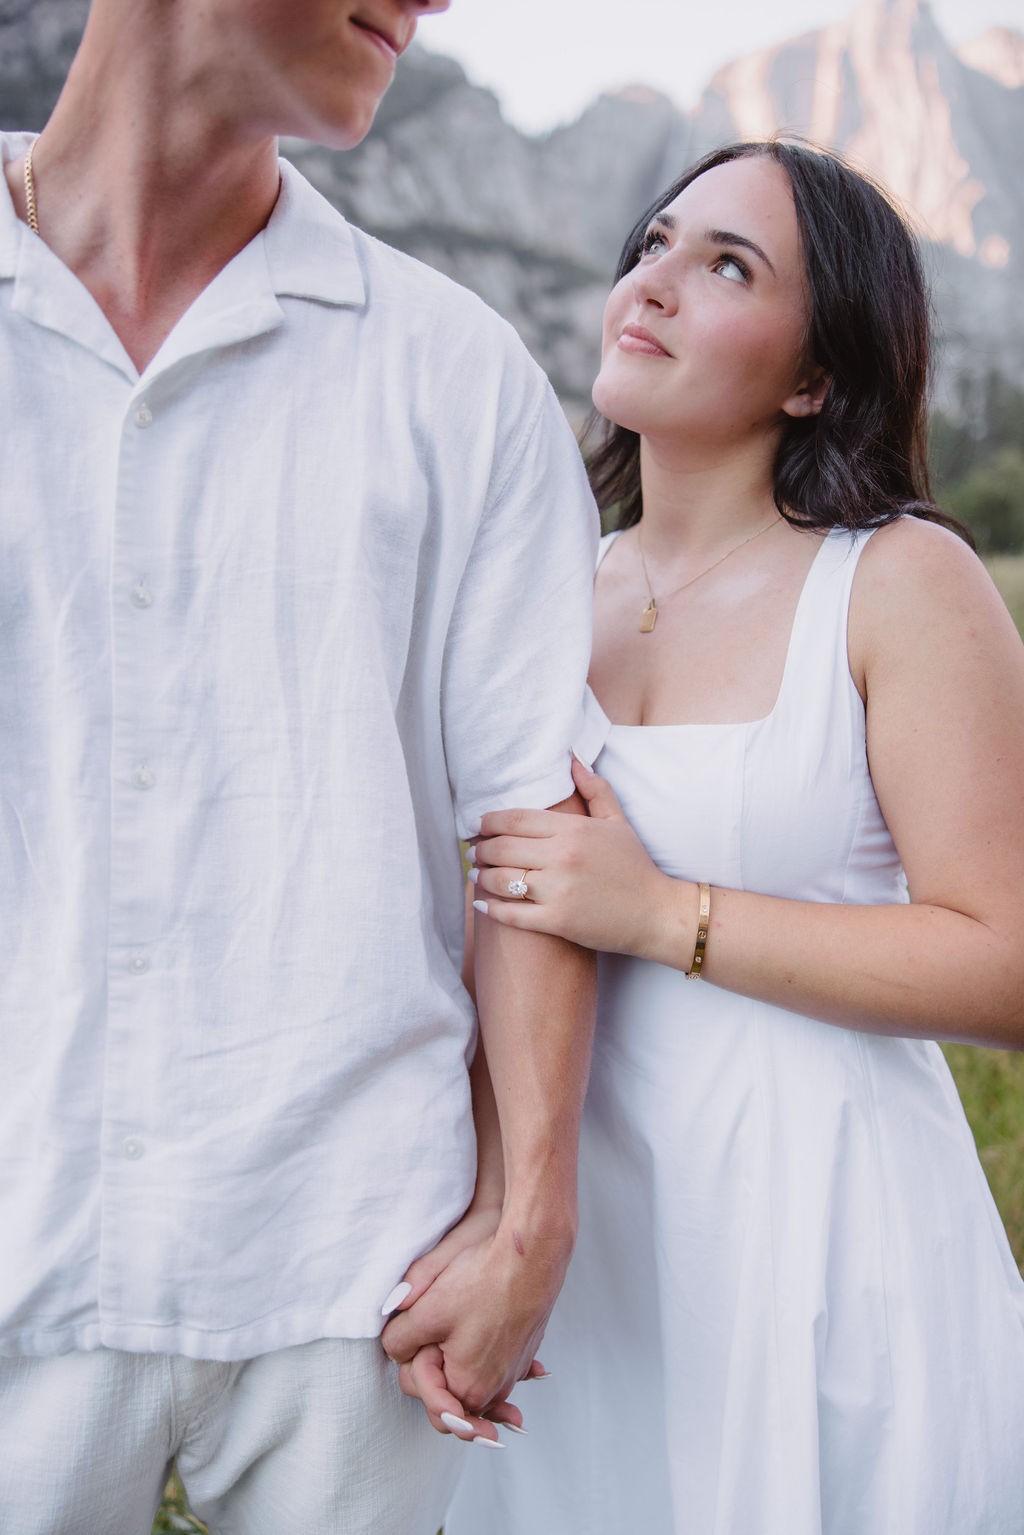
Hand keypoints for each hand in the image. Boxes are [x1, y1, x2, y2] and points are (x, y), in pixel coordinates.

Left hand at [381, 1218, 568, 1427]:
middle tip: (432, 1334)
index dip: (415, 1364)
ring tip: (449, 1331)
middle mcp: (494, 1389)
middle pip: (448, 1389)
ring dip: (455, 1360)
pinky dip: (480, 1354)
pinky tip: (476, 1334)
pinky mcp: (522, 1351)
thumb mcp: (426, 1312)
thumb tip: (395, 1351)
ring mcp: (512, 1371)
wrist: (532, 1257)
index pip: (424, 1394)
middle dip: (434, 1366)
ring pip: (468, 1375)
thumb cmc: (484, 1283)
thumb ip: (399, 1341)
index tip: (420, 1338)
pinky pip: (491, 1362)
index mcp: (469, 1389)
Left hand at [470, 756, 683, 957]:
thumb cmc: (635, 866)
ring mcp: (558, 890)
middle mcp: (562, 857)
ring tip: (476, 876)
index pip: (515, 819)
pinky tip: (481, 904)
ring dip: (481, 878)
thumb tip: (573, 758)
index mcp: (573, 829)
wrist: (655, 913)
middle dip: (480, 850)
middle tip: (473, 852)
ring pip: (501, 880)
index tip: (478, 826)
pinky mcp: (557, 921)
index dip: (489, 822)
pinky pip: (512, 914)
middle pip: (501, 848)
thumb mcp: (618, 822)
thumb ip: (594, 789)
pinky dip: (490, 909)